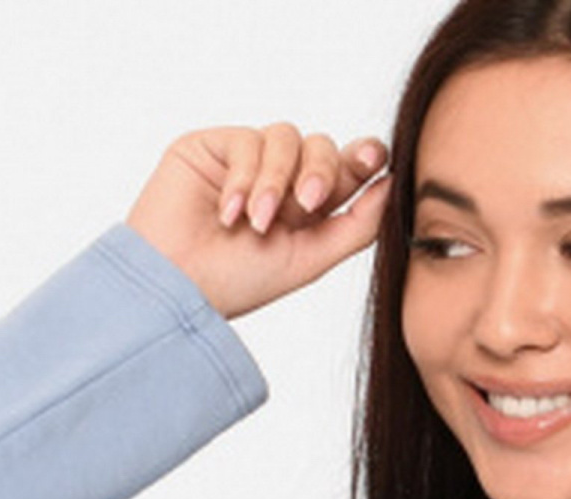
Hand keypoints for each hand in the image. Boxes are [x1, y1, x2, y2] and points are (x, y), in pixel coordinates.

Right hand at [127, 124, 391, 321]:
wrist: (178, 287)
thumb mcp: (310, 260)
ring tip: (256, 222)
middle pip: (321, 146)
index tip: (375, 159)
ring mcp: (246, 160)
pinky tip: (229, 214)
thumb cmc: (238, 284)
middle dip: (319, 171)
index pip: (344, 169)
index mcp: (306, 208)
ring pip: (287, 138)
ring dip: (275, 181)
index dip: (363, 157)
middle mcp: (279, 180)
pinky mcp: (215, 146)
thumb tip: (392, 184)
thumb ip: (356, 225)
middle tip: (307, 204)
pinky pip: (248, 140)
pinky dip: (243, 178)